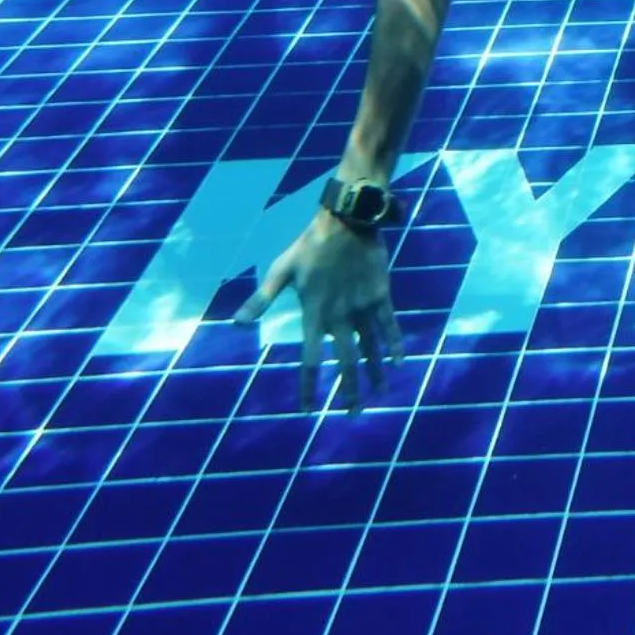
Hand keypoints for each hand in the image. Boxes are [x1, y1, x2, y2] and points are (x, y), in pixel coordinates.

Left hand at [236, 206, 402, 412]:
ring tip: (378, 397)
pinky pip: (389, 325)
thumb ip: (262, 300)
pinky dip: (395, 344)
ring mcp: (363, 307)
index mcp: (314, 312)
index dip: (309, 387)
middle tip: (351, 415)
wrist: (348, 219)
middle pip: (346, 362)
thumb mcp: (281, 270)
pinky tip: (399, 362)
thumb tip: (236, 324)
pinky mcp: (380, 296)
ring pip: (370, 348)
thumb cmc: (310, 245)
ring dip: (374, 374)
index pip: (310, 358)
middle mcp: (340, 316)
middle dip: (348, 392)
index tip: (308, 411)